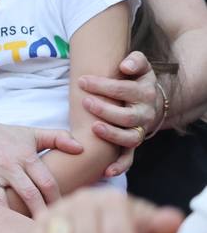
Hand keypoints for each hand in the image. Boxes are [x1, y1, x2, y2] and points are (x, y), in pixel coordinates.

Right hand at [0, 111, 83, 216]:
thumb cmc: (4, 136)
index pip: (47, 182)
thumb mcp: (31, 134)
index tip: (64, 213)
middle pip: (29, 194)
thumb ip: (58, 138)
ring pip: (2, 200)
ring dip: (12, 216)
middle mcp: (8, 166)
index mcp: (25, 157)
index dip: (57, 200)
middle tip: (50, 230)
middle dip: (41, 213)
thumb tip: (81, 148)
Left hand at [78, 51, 161, 176]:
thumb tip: (124, 66)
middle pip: (126, 116)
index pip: (124, 90)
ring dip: (111, 135)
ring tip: (94, 127)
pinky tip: (106, 171)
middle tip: (85, 101)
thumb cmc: (136, 80)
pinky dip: (120, 166)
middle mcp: (145, 115)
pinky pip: (129, 159)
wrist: (149, 100)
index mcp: (145, 94)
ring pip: (129, 138)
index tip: (82, 81)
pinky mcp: (132, 145)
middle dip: (104, 110)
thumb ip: (136, 60)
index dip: (103, 86)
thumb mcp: (141, 66)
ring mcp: (139, 131)